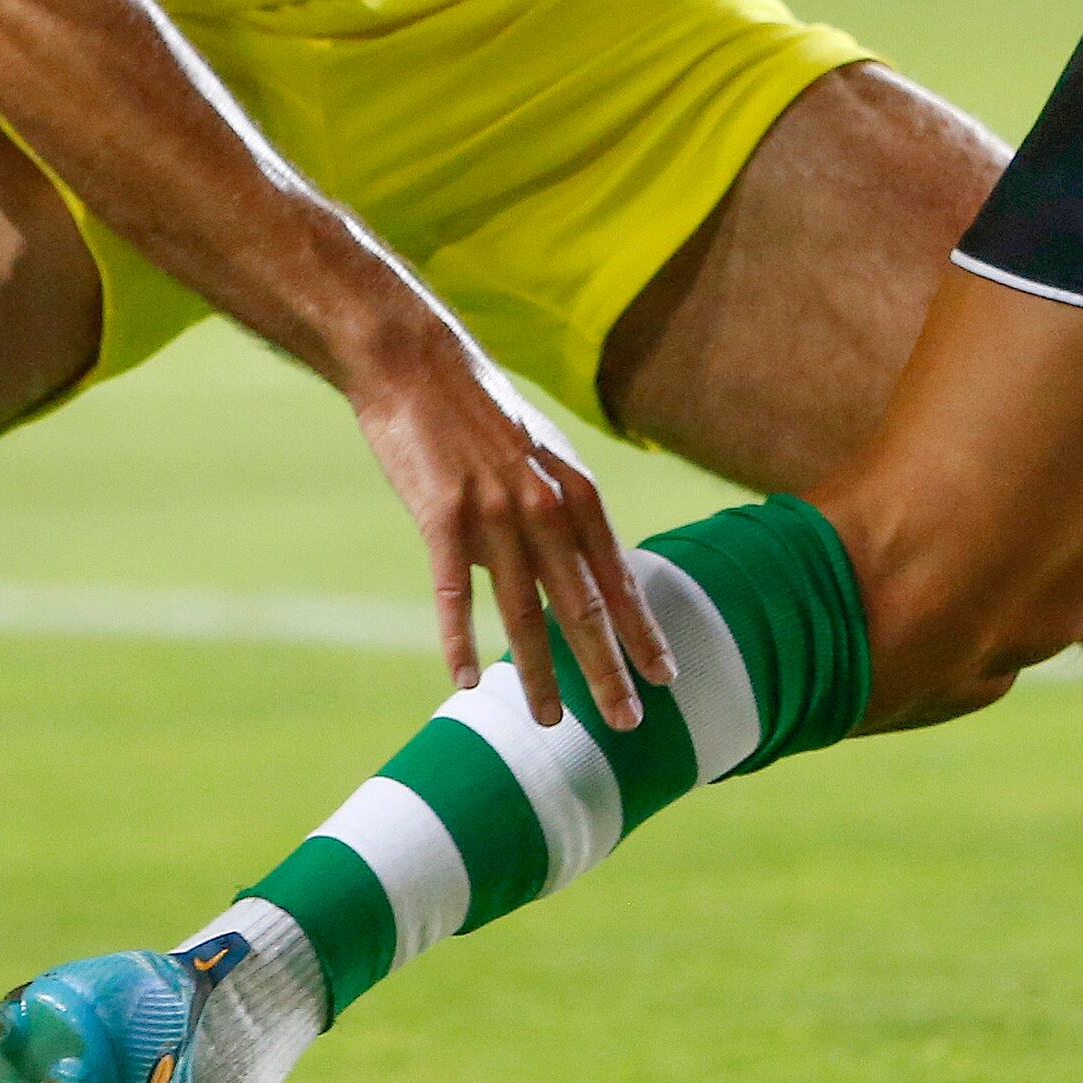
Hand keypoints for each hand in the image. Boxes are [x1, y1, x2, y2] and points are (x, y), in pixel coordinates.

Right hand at [345, 341, 668, 728]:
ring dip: (538, 673)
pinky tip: (465, 681)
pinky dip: (458, 641)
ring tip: (552, 721)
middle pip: (583, 606)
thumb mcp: (539, 456)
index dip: (642, 630)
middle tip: (629, 722)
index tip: (666, 676)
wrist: (415, 361)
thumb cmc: (478, 412)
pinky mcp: (440, 515)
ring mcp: (494, 512)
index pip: (618, 578)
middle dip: (608, 668)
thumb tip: (570, 571)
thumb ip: (556, 513)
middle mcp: (546, 506)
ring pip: (524, 611)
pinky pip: (454, 592)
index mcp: (576, 492)